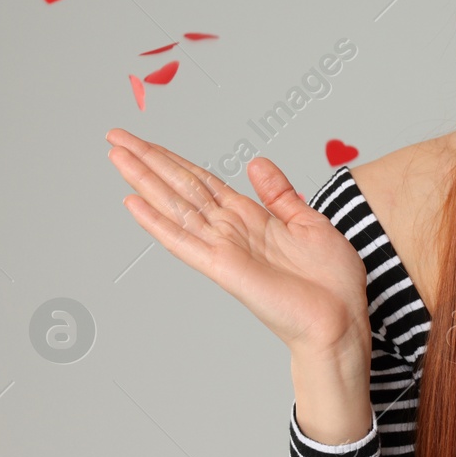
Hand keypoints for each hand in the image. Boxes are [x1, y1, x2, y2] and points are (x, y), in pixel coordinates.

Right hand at [105, 128, 370, 357]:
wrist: (340, 320)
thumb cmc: (330, 281)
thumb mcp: (308, 222)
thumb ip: (279, 194)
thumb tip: (256, 162)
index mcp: (250, 219)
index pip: (202, 182)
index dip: (174, 160)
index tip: (145, 142)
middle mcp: (230, 231)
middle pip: (182, 187)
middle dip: (148, 161)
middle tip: (115, 136)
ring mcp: (224, 249)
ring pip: (176, 206)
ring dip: (145, 180)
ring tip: (116, 155)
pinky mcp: (224, 267)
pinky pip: (185, 241)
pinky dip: (158, 222)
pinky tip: (134, 203)